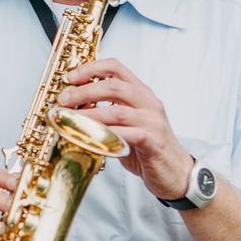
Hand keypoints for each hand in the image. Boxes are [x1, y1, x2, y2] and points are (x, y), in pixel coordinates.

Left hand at [56, 58, 193, 200]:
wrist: (177, 172)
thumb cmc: (148, 147)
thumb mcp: (129, 123)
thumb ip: (108, 112)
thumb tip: (73, 108)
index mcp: (141, 93)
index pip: (116, 67)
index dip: (90, 68)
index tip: (69, 78)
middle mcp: (148, 102)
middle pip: (113, 86)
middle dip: (83, 92)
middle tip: (63, 101)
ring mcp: (152, 121)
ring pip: (116, 111)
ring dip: (89, 115)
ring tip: (69, 120)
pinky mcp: (153, 141)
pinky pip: (126, 135)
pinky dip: (105, 136)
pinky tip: (90, 140)